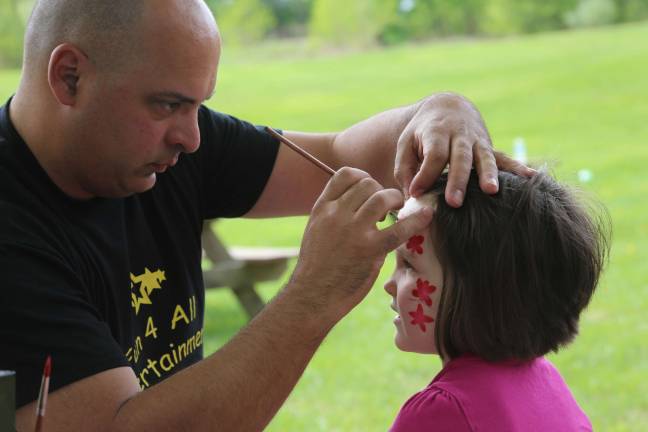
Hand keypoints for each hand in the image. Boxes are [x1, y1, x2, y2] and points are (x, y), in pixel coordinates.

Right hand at [290, 167, 432, 322]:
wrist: (312, 296)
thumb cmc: (316, 268)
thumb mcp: (316, 231)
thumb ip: (334, 214)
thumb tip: (358, 202)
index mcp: (322, 208)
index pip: (345, 174)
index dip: (363, 178)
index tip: (370, 191)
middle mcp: (337, 215)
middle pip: (368, 184)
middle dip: (382, 191)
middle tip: (387, 208)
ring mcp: (354, 231)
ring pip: (383, 197)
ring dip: (395, 201)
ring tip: (397, 213)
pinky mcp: (370, 250)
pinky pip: (399, 228)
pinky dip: (416, 220)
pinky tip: (427, 216)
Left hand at [394, 92, 534, 206]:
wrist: (448, 107)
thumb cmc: (421, 134)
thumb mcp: (406, 145)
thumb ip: (404, 169)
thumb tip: (411, 195)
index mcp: (436, 133)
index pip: (433, 155)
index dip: (425, 174)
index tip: (416, 193)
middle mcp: (459, 135)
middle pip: (459, 158)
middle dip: (458, 180)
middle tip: (454, 202)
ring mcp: (478, 140)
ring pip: (484, 157)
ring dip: (488, 174)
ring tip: (491, 191)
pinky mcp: (489, 147)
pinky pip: (505, 157)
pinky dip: (518, 167)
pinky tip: (532, 177)